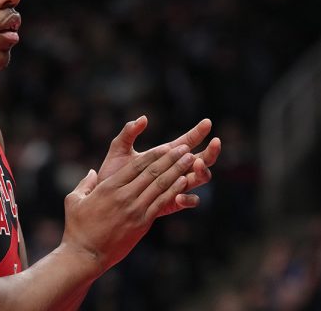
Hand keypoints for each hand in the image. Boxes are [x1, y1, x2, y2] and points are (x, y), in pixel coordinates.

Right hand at [62, 144, 196, 274]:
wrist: (86, 255)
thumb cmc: (77, 228)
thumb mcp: (74, 200)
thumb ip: (85, 184)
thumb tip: (92, 172)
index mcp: (108, 187)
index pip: (136, 166)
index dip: (153, 155)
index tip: (166, 146)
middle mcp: (124, 196)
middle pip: (152, 172)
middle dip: (170, 158)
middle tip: (185, 147)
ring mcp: (135, 210)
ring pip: (160, 186)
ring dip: (176, 171)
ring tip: (189, 160)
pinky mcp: (142, 223)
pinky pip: (161, 203)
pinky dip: (174, 191)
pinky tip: (184, 182)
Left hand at [97, 116, 220, 215]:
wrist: (105, 199)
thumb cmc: (112, 172)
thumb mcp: (119, 149)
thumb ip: (129, 133)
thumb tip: (143, 118)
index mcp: (165, 154)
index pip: (187, 141)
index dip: (198, 132)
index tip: (207, 122)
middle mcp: (175, 170)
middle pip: (202, 160)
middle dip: (211, 152)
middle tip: (215, 142)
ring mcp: (175, 186)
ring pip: (200, 179)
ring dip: (202, 172)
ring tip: (197, 165)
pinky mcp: (171, 203)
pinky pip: (189, 201)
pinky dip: (188, 197)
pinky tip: (179, 194)